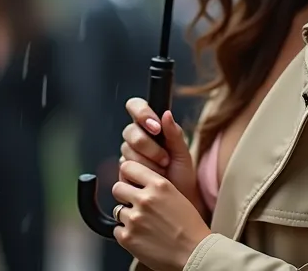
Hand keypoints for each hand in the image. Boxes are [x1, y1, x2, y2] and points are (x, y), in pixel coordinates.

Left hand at [112, 160, 211, 270]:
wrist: (195, 254)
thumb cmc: (191, 228)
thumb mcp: (177, 196)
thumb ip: (156, 187)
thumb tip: (137, 182)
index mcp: (159, 185)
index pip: (127, 167)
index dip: (127, 175)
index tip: (130, 181)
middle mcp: (145, 199)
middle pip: (117, 188)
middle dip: (124, 196)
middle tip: (134, 205)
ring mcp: (134, 219)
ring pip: (117, 210)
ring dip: (127, 217)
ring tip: (143, 225)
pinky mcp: (127, 237)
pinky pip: (117, 230)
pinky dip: (126, 234)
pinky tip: (141, 237)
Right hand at [121, 98, 203, 215]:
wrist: (178, 201)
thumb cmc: (182, 176)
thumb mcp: (183, 154)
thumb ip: (174, 134)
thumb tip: (166, 113)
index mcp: (151, 127)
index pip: (135, 106)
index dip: (141, 113)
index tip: (155, 127)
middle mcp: (136, 138)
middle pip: (130, 131)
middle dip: (149, 146)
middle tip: (165, 159)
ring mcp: (128, 155)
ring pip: (127, 151)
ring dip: (147, 163)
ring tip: (162, 171)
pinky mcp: (123, 173)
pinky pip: (124, 169)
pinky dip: (140, 175)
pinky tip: (151, 179)